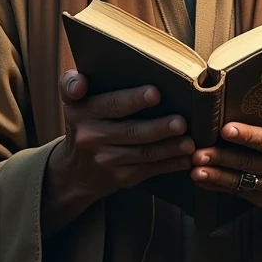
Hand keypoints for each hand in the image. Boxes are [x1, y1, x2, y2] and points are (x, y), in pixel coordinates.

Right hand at [41, 70, 194, 234]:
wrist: (74, 170)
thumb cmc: (83, 123)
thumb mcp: (72, 102)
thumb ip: (72, 84)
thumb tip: (80, 83)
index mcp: (81, 112)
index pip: (110, 104)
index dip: (133, 99)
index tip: (155, 93)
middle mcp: (91, 137)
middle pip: (131, 131)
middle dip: (159, 127)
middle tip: (181, 122)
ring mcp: (106, 160)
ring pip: (143, 153)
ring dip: (169, 148)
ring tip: (189, 142)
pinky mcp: (120, 177)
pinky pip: (149, 170)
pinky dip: (170, 164)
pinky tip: (185, 158)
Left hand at [191, 89, 261, 247]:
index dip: (248, 136)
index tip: (226, 130)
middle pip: (250, 162)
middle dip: (222, 157)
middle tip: (198, 151)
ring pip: (241, 180)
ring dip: (216, 175)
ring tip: (194, 168)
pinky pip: (237, 192)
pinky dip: (217, 186)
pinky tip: (200, 178)